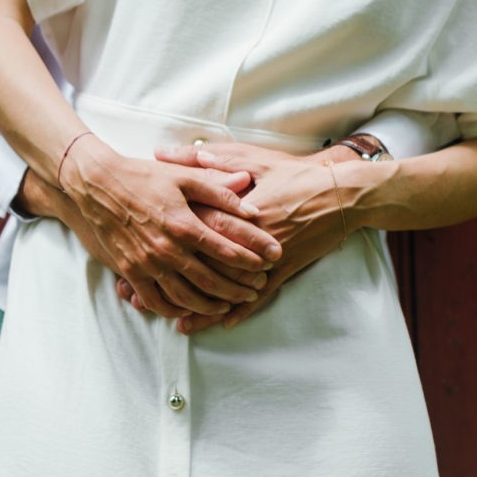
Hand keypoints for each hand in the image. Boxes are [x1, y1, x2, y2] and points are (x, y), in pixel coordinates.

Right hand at [60, 136, 281, 317]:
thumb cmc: (143, 176)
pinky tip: (187, 311)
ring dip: (211, 305)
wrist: (97, 184)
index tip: (269, 263)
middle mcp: (167, 249)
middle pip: (211, 280)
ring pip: (185, 296)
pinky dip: (174, 310)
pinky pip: (155, 300)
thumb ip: (219, 191)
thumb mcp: (184, 176)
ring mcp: (147, 264)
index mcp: (183, 224)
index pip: (226, 250)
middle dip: (238, 289)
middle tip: (255, 290)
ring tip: (228, 306)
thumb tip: (252, 206)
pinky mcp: (130, 271)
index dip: (251, 260)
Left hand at [154, 142, 355, 330]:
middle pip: (202, 267)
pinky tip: (224, 323)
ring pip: (227, 289)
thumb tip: (163, 153)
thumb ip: (205, 159)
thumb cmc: (294, 172)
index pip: (192, 231)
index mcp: (232, 210)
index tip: (136, 257)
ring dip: (203, 308)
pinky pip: (259, 296)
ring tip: (179, 323)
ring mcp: (265, 259)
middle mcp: (245, 239)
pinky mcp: (284, 270)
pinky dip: (241, 310)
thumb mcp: (250, 158)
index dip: (162, 246)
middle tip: (143, 301)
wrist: (341, 192)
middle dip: (172, 286)